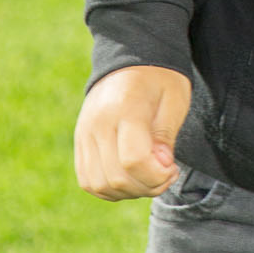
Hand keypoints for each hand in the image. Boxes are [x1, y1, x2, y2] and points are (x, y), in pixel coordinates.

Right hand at [74, 64, 191, 199]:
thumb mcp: (174, 100)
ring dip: (130, 192)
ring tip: (150, 176)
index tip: (173, 167)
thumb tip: (161, 167)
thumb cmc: (159, 80)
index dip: (158, 175)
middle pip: (117, 178)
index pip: (134, 160)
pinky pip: (89, 182)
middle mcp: (97, 124)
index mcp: (124, 108)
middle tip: (167, 173)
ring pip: (100, 185)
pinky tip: (133, 177)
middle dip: (148, 186)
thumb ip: (166, 135)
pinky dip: (112, 189)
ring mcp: (83, 135)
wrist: (130, 61)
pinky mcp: (79, 144)